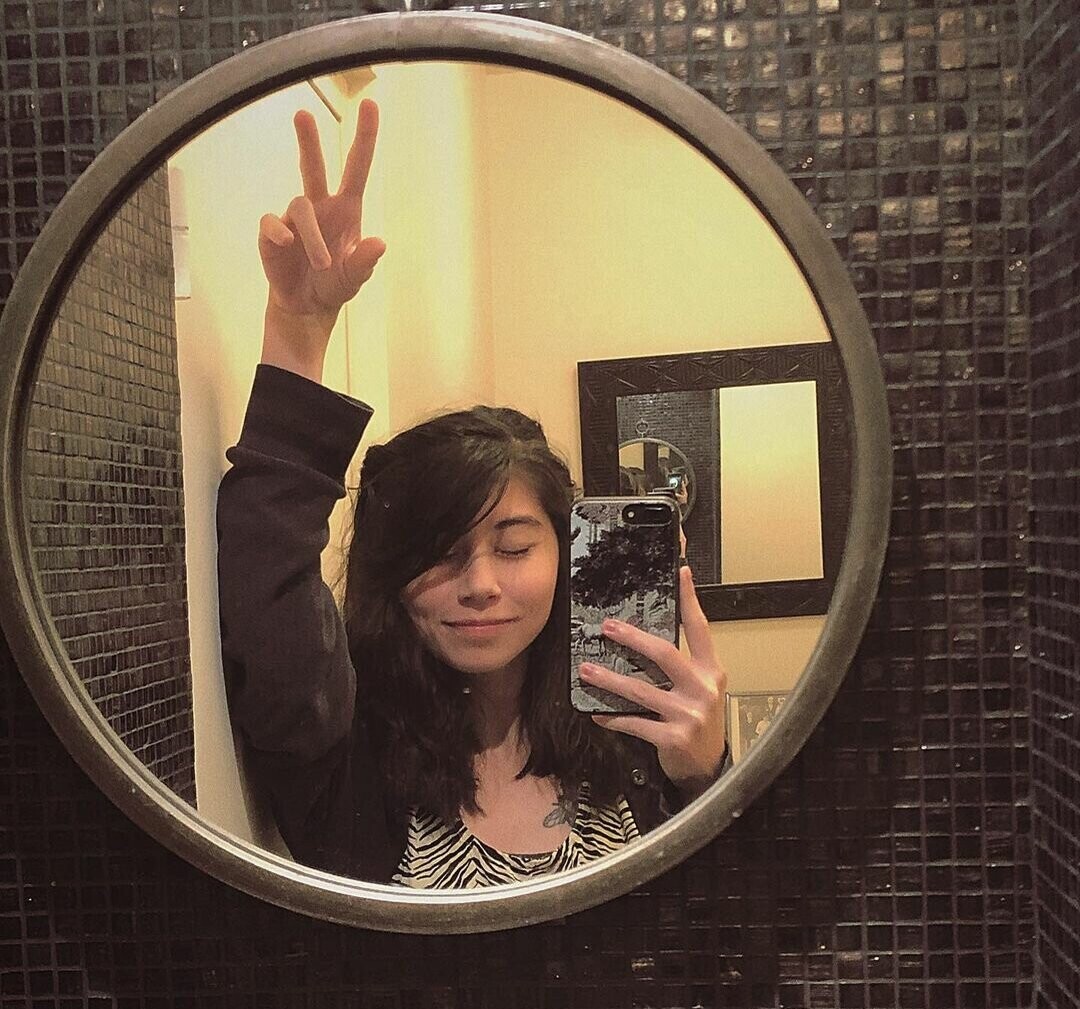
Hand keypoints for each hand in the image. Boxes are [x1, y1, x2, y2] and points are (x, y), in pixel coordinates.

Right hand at [259, 99, 385, 380]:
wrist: (306, 307)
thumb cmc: (334, 285)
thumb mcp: (355, 278)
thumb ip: (364, 263)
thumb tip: (379, 244)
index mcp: (346, 210)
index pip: (357, 168)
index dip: (364, 137)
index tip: (370, 105)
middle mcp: (320, 207)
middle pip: (313, 166)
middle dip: (308, 140)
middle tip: (302, 114)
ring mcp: (294, 219)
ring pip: (300, 207)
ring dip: (313, 237)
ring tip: (321, 265)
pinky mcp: (272, 234)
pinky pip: (272, 223)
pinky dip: (278, 232)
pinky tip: (285, 244)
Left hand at [579, 566, 728, 798]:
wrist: (709, 768)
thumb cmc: (699, 720)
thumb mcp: (700, 688)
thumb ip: (684, 664)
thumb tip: (646, 637)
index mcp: (712, 670)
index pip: (700, 628)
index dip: (690, 600)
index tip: (682, 573)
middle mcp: (703, 688)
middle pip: (664, 653)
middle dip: (632, 638)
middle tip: (607, 627)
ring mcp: (688, 714)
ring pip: (641, 689)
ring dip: (610, 679)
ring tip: (587, 671)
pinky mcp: (672, 737)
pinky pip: (635, 722)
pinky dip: (613, 717)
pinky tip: (597, 712)